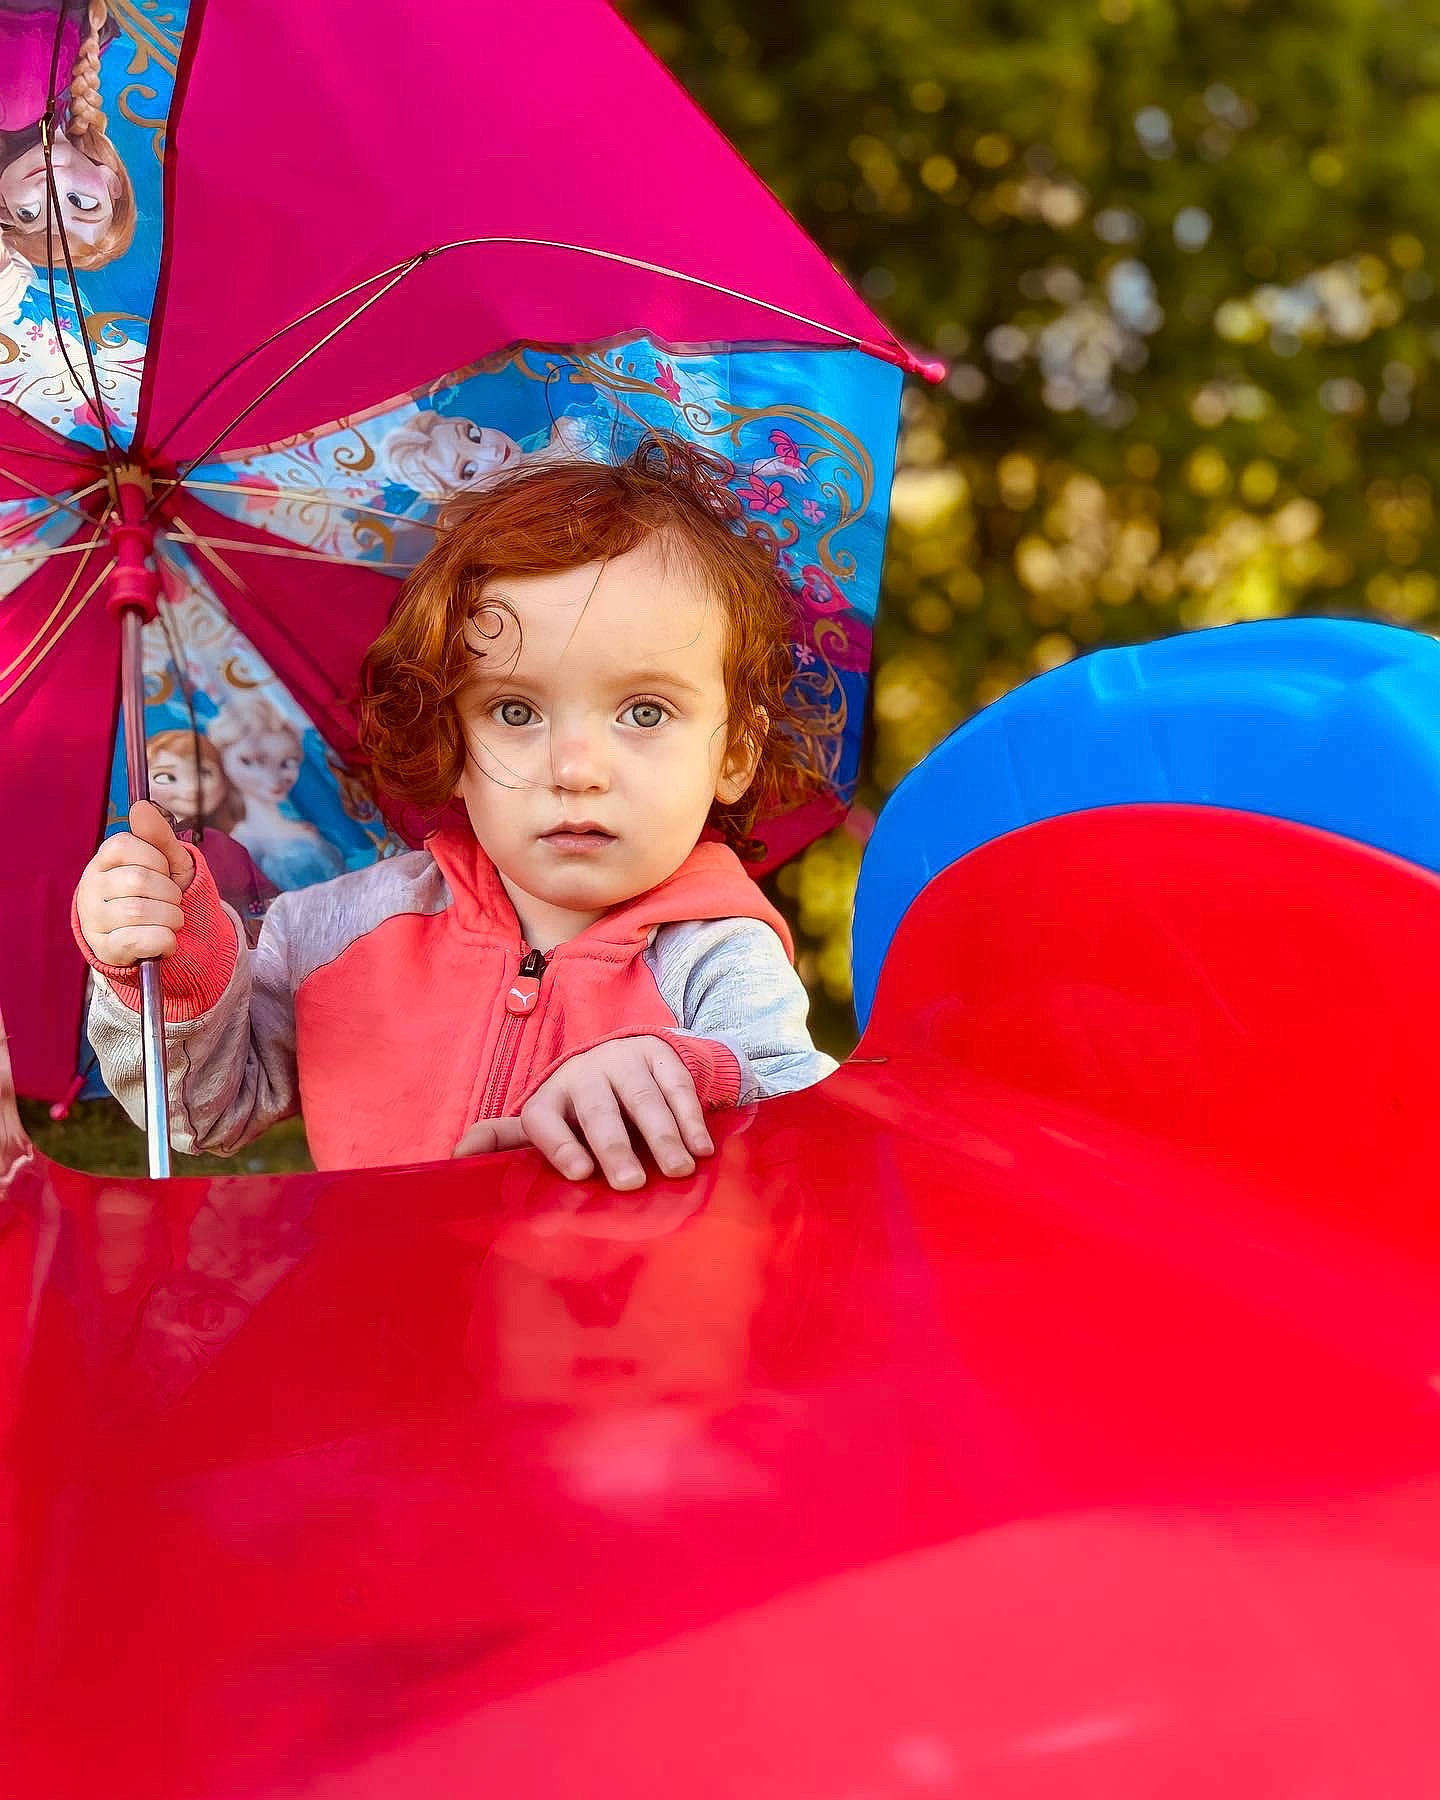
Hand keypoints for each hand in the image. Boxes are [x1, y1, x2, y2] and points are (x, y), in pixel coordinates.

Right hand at [74, 799, 194, 966]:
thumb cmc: (161, 894)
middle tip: (172, 901)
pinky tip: (166, 941)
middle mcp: (91, 888)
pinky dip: (166, 941)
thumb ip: (159, 836)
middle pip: (137, 880)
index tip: (164, 872)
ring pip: (140, 911)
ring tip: (171, 920)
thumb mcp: (168, 863)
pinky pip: (141, 940)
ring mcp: (94, 920)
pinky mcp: (105, 949)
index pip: (126, 844)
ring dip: (172, 917)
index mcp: (104, 861)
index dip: (157, 860)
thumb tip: (141, 806)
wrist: (160, 939)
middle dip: (170, 892)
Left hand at [453, 1036, 714, 1189]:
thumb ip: (505, 1141)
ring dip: (662, 1134)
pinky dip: (690, 1116)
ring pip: (641, 1096)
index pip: (544, 1117)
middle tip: (630, 1184)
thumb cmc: (577, 1109)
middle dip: (613, 1144)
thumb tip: (456, 1158)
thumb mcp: (544, 1122)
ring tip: (677, 1171)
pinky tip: (700, 1147)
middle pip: (597, 1108)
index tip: (577, 1173)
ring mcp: (624, 1060)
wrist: (624, 1058)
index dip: (558, 1143)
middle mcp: (584, 1073)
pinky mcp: (659, 1053)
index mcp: (549, 1096)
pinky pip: (676, 1084)